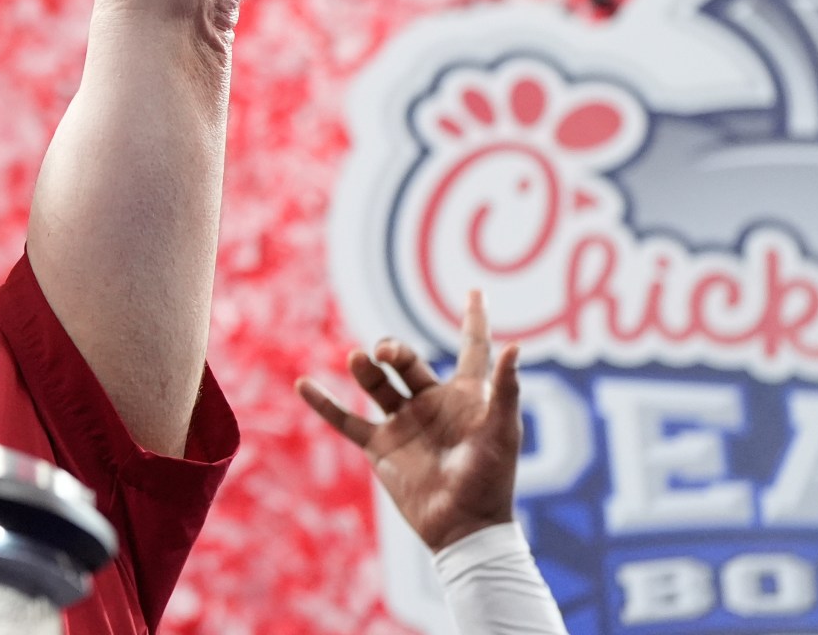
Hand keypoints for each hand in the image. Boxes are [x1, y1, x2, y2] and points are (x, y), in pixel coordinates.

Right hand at [297, 293, 522, 552]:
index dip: (473, 321)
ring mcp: (403, 423)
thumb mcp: (500, 431)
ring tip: (358, 359)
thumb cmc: (491, 478)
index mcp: (466, 395)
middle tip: (383, 352)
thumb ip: (505, 389)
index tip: (474, 292)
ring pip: (377, 385)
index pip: (471, 348)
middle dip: (392, 350)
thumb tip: (514, 346)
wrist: (462, 526)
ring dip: (365, 369)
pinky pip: (346, 420)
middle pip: (408, 362)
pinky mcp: (381, 446)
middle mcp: (432, 403)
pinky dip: (324, 403)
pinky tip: (303, 383)